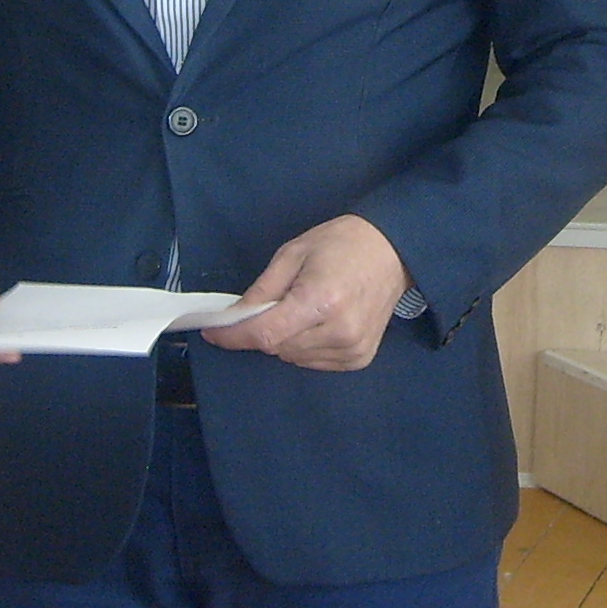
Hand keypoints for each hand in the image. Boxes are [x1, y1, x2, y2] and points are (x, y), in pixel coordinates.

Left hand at [200, 214, 410, 372]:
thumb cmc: (341, 244)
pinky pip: (314, 363)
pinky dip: (304, 348)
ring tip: (300, 311)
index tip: (213, 333)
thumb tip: (232, 319)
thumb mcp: (293, 254)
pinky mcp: (360, 359)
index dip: (234, 336)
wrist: (393, 252)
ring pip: (293, 358)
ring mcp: (352, 349)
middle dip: (262, 331)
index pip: (266, 333)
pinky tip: (316, 324)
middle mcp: (339, 330)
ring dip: (284, 340)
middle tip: (268, 306)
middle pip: (277, 347)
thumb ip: (262, 290)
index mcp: (321, 299)